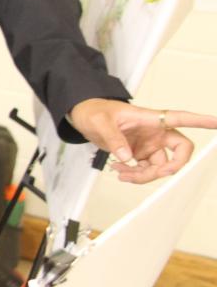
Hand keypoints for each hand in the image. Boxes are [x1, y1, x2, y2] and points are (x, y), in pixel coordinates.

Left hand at [68, 99, 216, 183]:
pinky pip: (146, 170)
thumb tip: (126, 157)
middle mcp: (156, 132)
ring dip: (144, 175)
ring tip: (121, 173)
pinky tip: (119, 171)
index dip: (201, 121)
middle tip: (156, 173)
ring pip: (161, 166)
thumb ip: (113, 139)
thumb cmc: (95, 111)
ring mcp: (150, 144)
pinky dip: (135, 174)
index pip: (180, 118)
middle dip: (171, 167)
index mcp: (151, 118)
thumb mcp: (100, 122)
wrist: (85, 117)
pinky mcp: (141, 153)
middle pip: (180, 151)